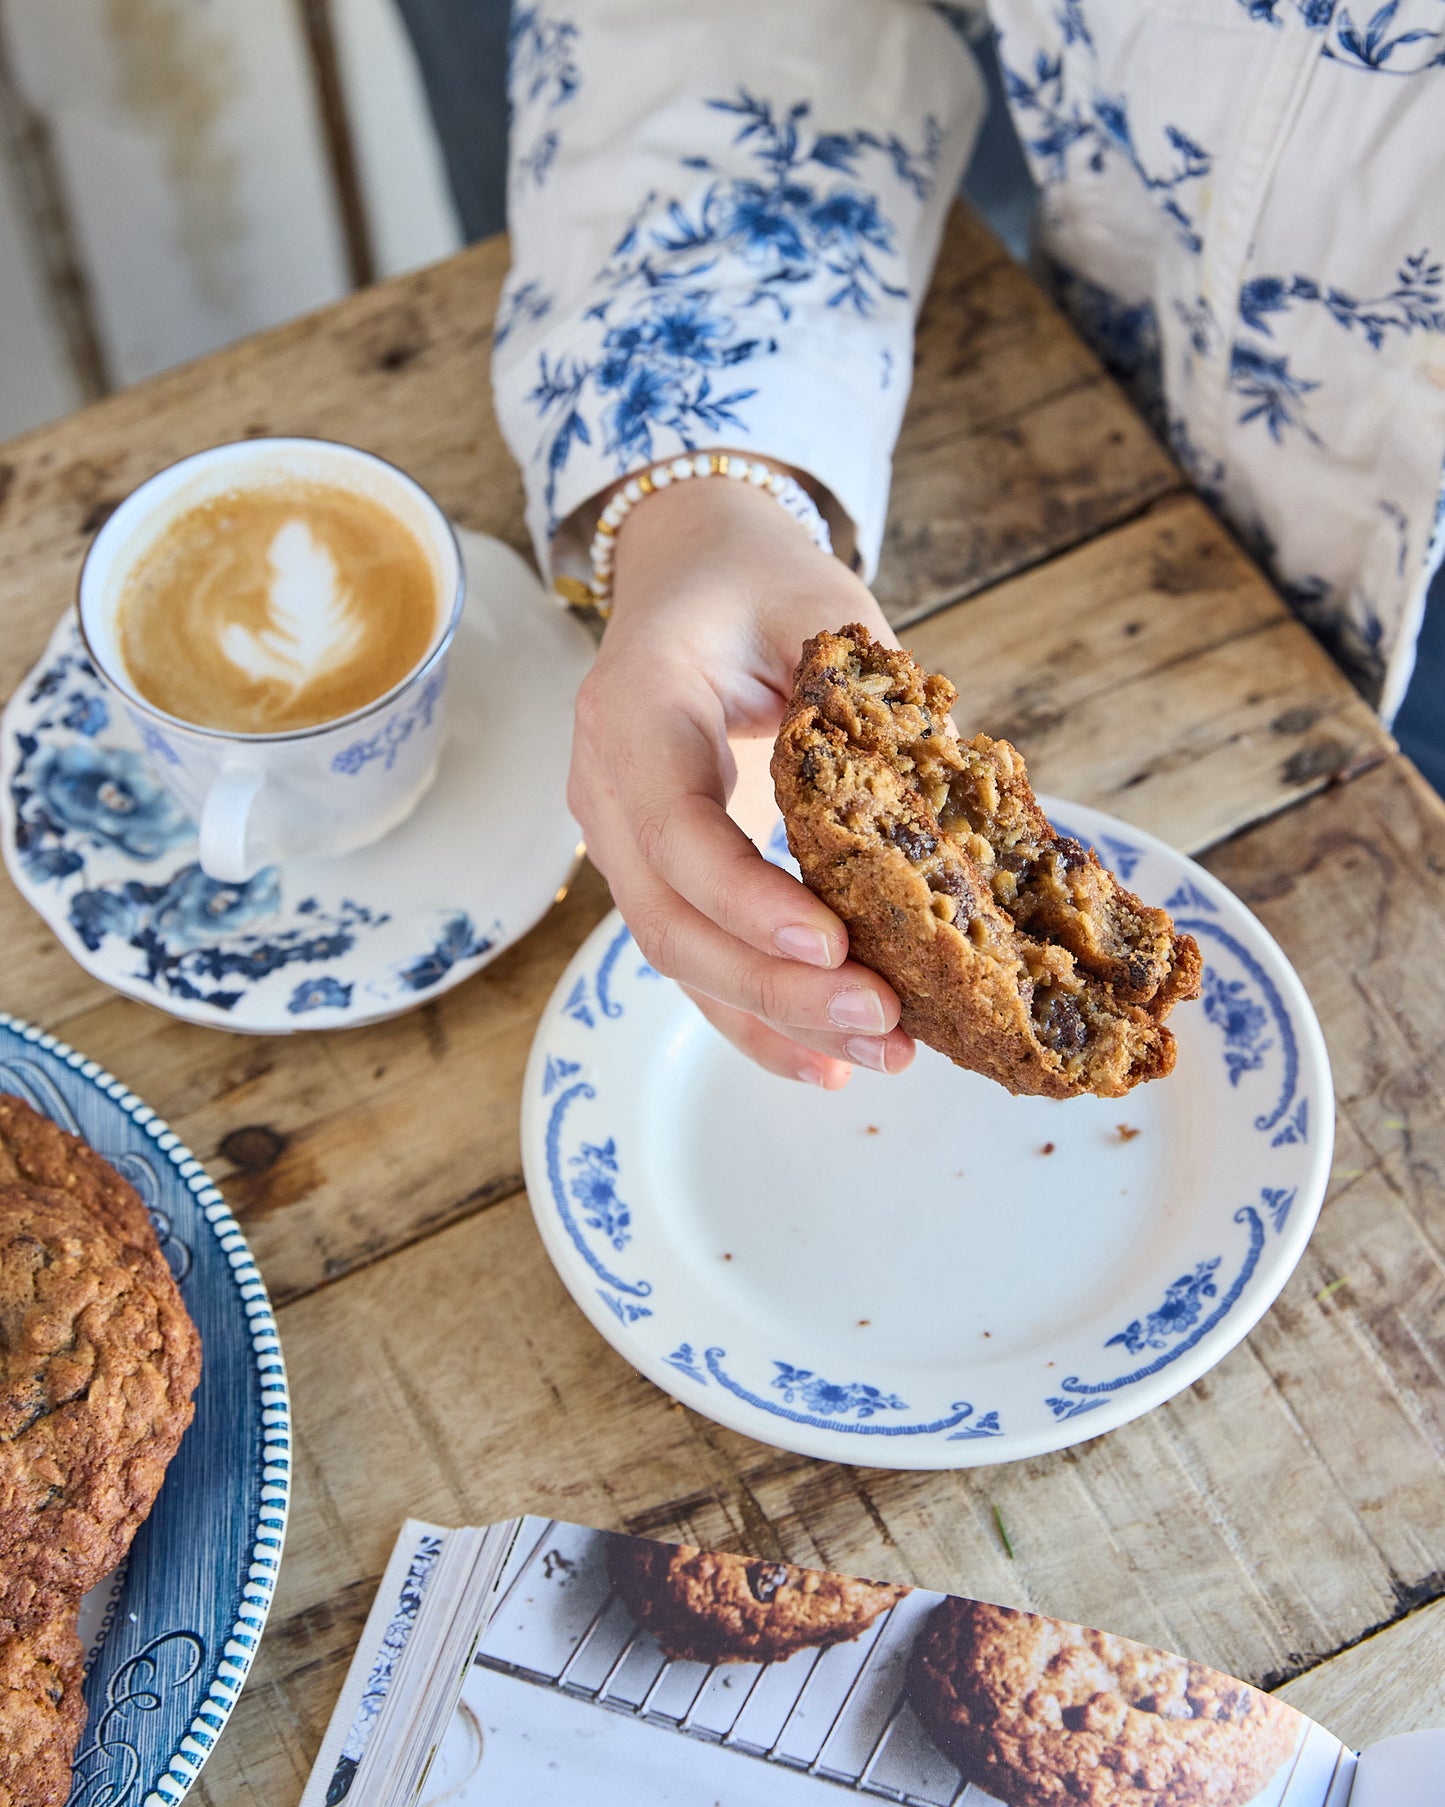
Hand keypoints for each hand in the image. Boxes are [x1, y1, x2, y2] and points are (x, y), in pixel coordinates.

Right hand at [567, 466, 916, 1086]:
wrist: (688, 572)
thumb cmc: (755, 579)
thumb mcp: (819, 600)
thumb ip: (866, 688)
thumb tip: (949, 800)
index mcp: (635, 706)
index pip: (676, 827)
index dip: (748, 898)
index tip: (836, 944)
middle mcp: (606, 783)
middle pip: (671, 919)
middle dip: (774, 987)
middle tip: (884, 1025)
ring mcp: (620, 838)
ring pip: (681, 956)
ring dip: (777, 1017)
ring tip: (881, 1056)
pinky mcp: (655, 873)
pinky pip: (695, 960)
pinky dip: (756, 1018)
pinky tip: (827, 1063)